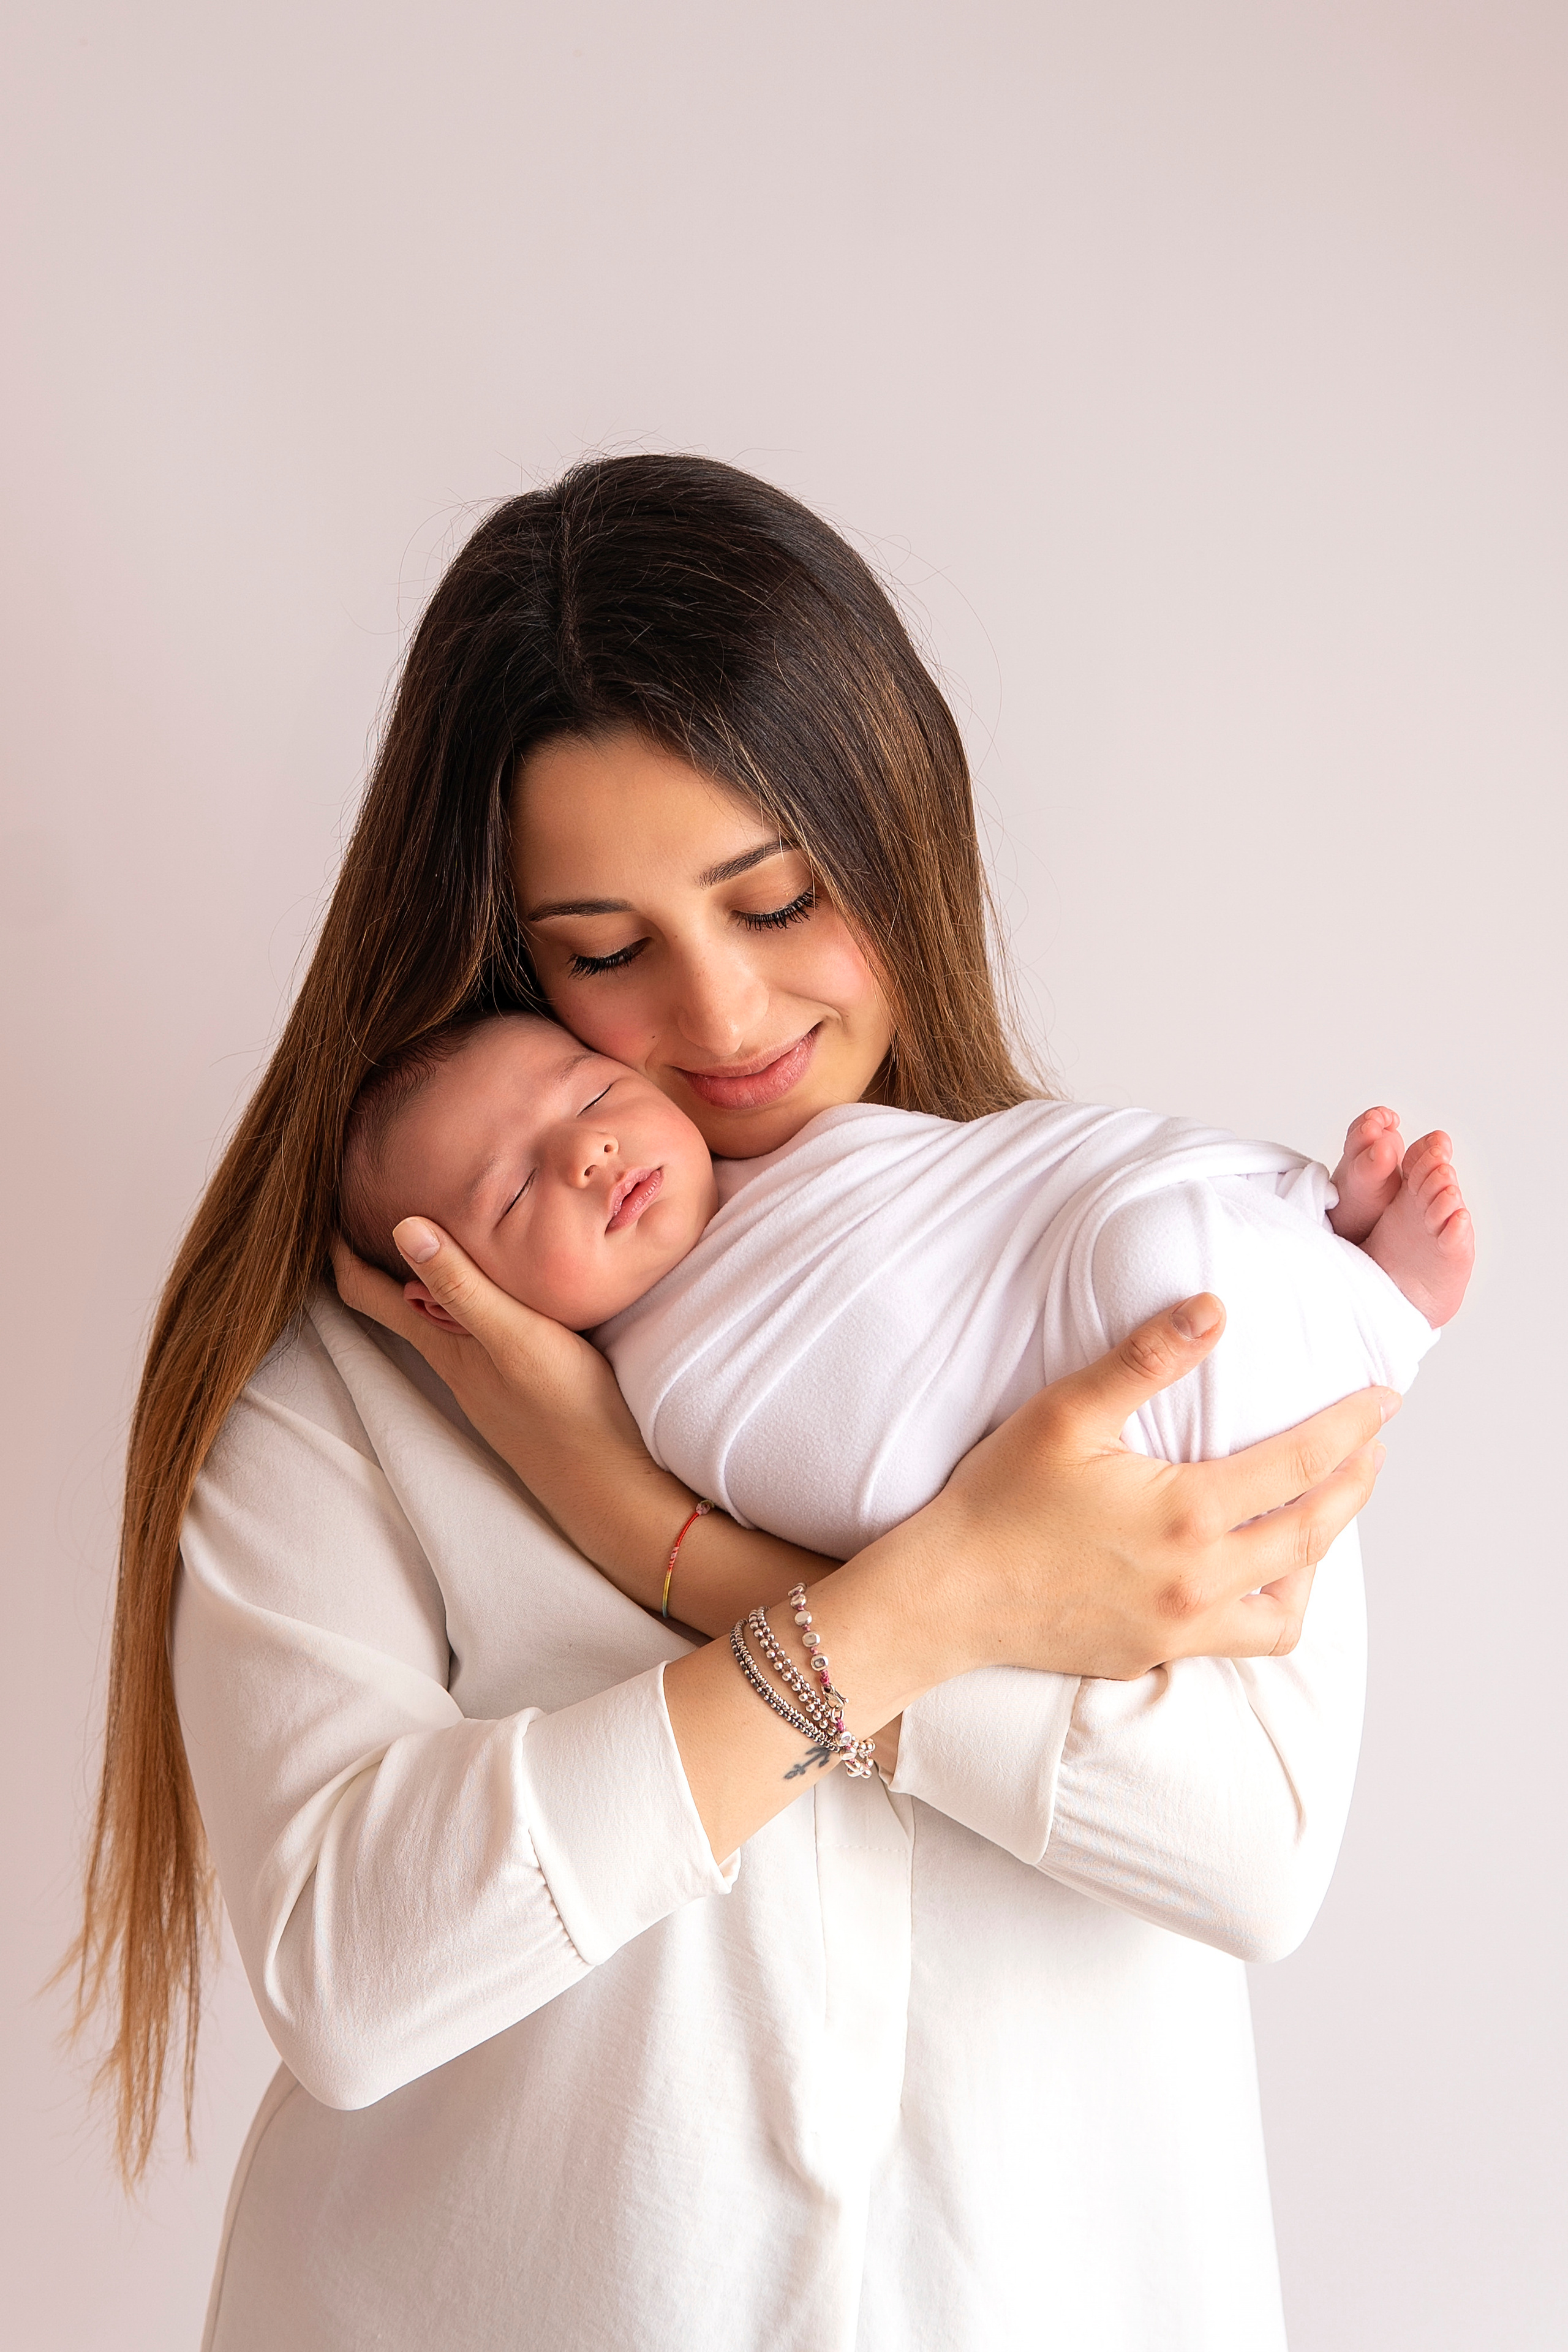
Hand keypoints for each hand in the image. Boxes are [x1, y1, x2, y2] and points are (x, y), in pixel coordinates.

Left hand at [331, 1220, 673, 1566]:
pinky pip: (473, 1331)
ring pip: (437, 1317)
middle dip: (381, 1256)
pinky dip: (466, 1298)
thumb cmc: (567, 1409)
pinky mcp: (515, 1385)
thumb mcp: (514, 1336)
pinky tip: (494, 1284)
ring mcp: (484, 1377)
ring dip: (425, 1276)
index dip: (342, 1254)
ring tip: (435, 1228)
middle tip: (379, 1204)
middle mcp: (454, 1362)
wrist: (609, 1484)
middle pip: (397, 1302)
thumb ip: (463, 1287)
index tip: (331, 1208)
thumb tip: (404, 1229)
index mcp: (443, 1345)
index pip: (368, 1294)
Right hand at [896, 1293, 1394, 1683]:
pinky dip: (1268, 1604)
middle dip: (1355, 1488)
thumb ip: (1145, 1359)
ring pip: (1289, 1608)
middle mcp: (1198, 1582)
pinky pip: (1239, 1638)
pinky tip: (1255, 1573)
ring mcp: (1179, 1629)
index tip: (1383, 1401)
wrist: (944, 1597)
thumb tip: (1214, 1309)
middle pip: (1312, 1535)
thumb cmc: (997, 1500)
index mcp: (1187, 1515)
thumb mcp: (1066, 1414)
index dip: (1351, 1428)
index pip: (1301, 1465)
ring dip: (1318, 1559)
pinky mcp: (1154, 1655)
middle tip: (1374, 1452)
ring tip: (1322, 1516)